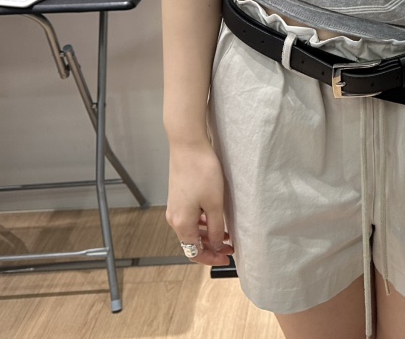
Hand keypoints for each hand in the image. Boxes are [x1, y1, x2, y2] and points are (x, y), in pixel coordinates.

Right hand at [166, 140, 233, 265]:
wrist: (188, 145)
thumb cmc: (202, 172)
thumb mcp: (215, 203)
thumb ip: (216, 228)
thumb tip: (216, 245)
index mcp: (181, 224)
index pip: (194, 252)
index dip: (211, 258)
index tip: (227, 258)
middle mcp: (174, 218)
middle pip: (192, 242)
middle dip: (212, 247)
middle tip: (231, 246)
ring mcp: (174, 207)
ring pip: (191, 230)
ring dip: (208, 234)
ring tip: (227, 232)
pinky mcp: (178, 196)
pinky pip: (190, 217)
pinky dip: (202, 222)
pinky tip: (215, 216)